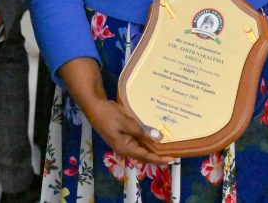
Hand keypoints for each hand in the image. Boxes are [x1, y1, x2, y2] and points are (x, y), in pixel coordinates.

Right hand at [57, 57, 171, 166]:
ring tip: (166, 147)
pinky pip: (137, 141)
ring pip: (141, 148)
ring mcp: (123, 142)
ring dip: (152, 148)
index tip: (172, 160)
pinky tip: (153, 136)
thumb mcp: (127, 122)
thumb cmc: (108, 115)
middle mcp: (125, 148)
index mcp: (125, 148)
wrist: (94, 106)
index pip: (146, 157)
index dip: (159, 159)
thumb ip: (143, 131)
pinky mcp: (122, 136)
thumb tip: (159, 138)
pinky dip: (146, 140)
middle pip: (144, 155)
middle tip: (173, 155)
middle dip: (158, 156)